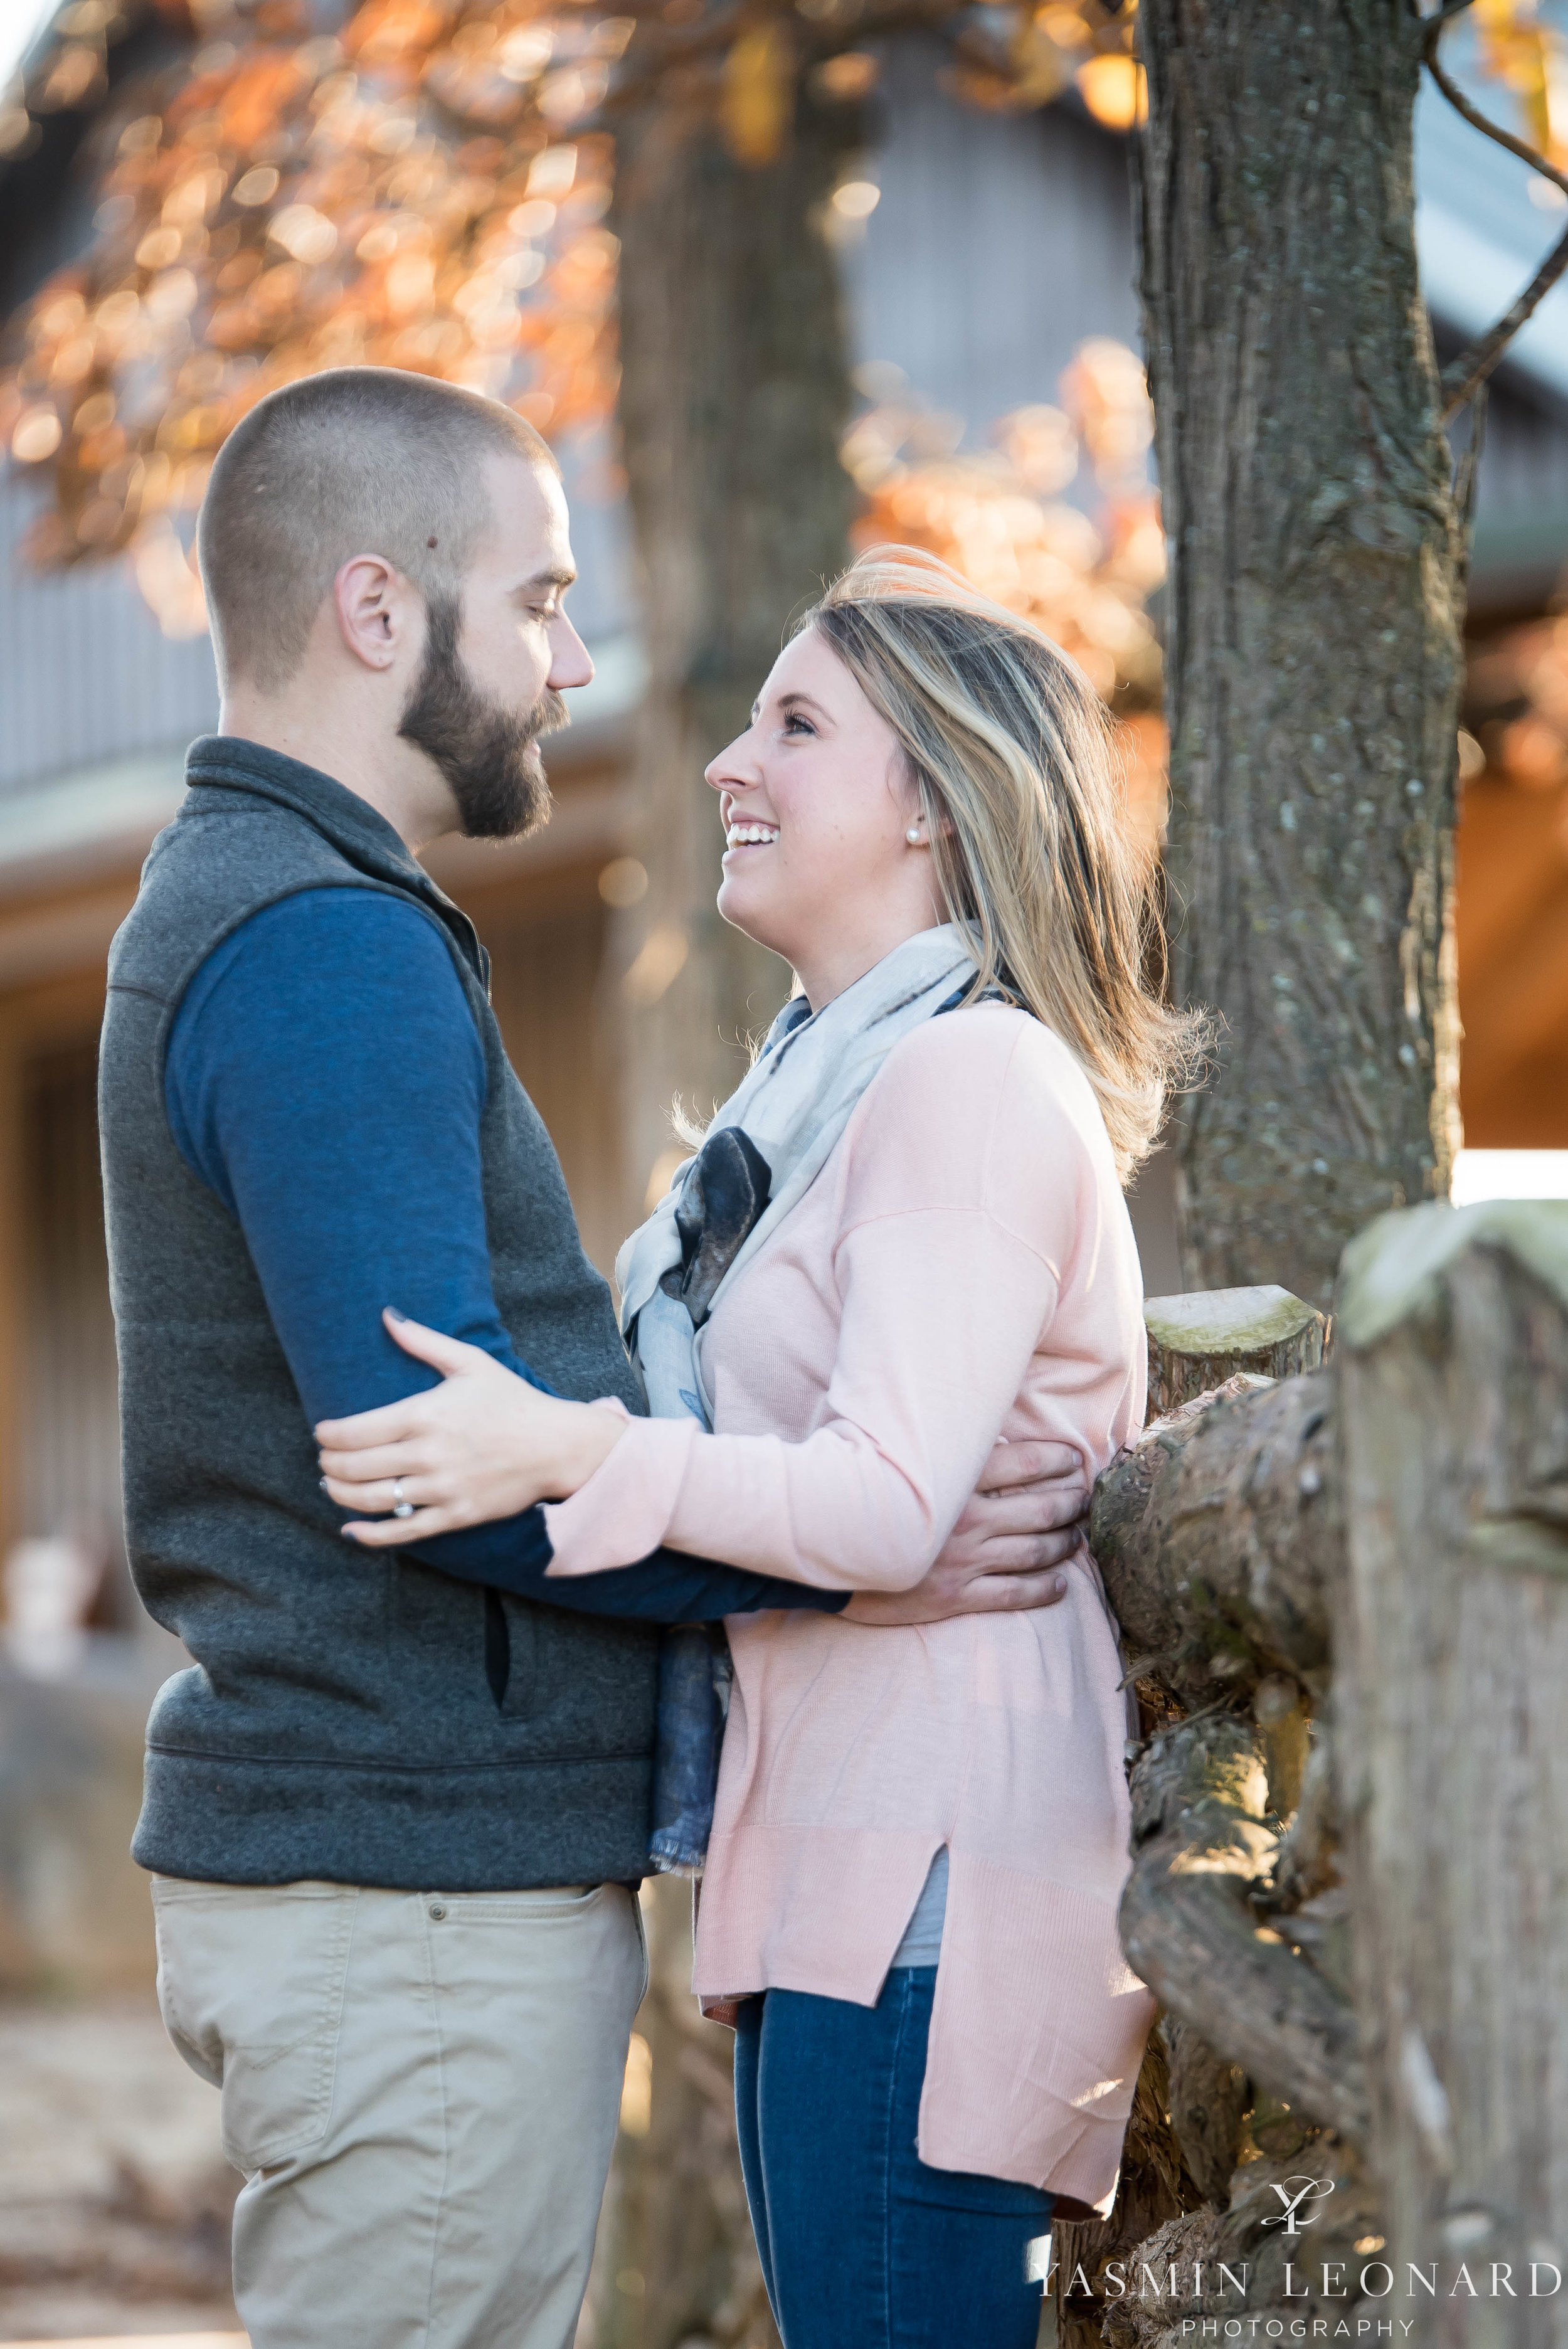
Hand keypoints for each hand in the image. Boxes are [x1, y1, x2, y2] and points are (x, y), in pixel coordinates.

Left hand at [316, 1311, 626, 1544]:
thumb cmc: (512, 1400)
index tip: (322, 1432)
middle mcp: (428, 1454)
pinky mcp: (455, 1516)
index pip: (354, 1431)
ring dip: (339, 1494)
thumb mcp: (471, 1362)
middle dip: (329, 1463)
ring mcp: (441, 1489)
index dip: (327, 1435)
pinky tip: (351, 1529)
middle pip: (355, 1466)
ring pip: (371, 1500)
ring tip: (331, 1485)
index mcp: (425, 1414)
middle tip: (324, 1459)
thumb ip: (424, 1341)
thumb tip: (387, 1316)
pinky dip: (369, 1536)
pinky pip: (401, 1533)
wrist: (557, 1445)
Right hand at [841, 1438, 1089, 1626]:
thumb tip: (971, 1419)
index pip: (1026, 1462)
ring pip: (1036, 1552)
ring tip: (1078, 1537)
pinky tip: (1060, 1584)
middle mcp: (966, 1519)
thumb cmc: (855, 1494)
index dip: (1059, 1460)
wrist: (822, 1556)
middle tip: (1086, 1499)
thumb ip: (934, 1440)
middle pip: (1042, 1508)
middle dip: (1073, 1503)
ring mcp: (963, 1561)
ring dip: (1066, 1544)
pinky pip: (1015, 1594)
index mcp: (954, 1478)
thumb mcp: (889, 1452)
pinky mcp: (955, 1597)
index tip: (1075, 1460)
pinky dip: (1046, 1589)